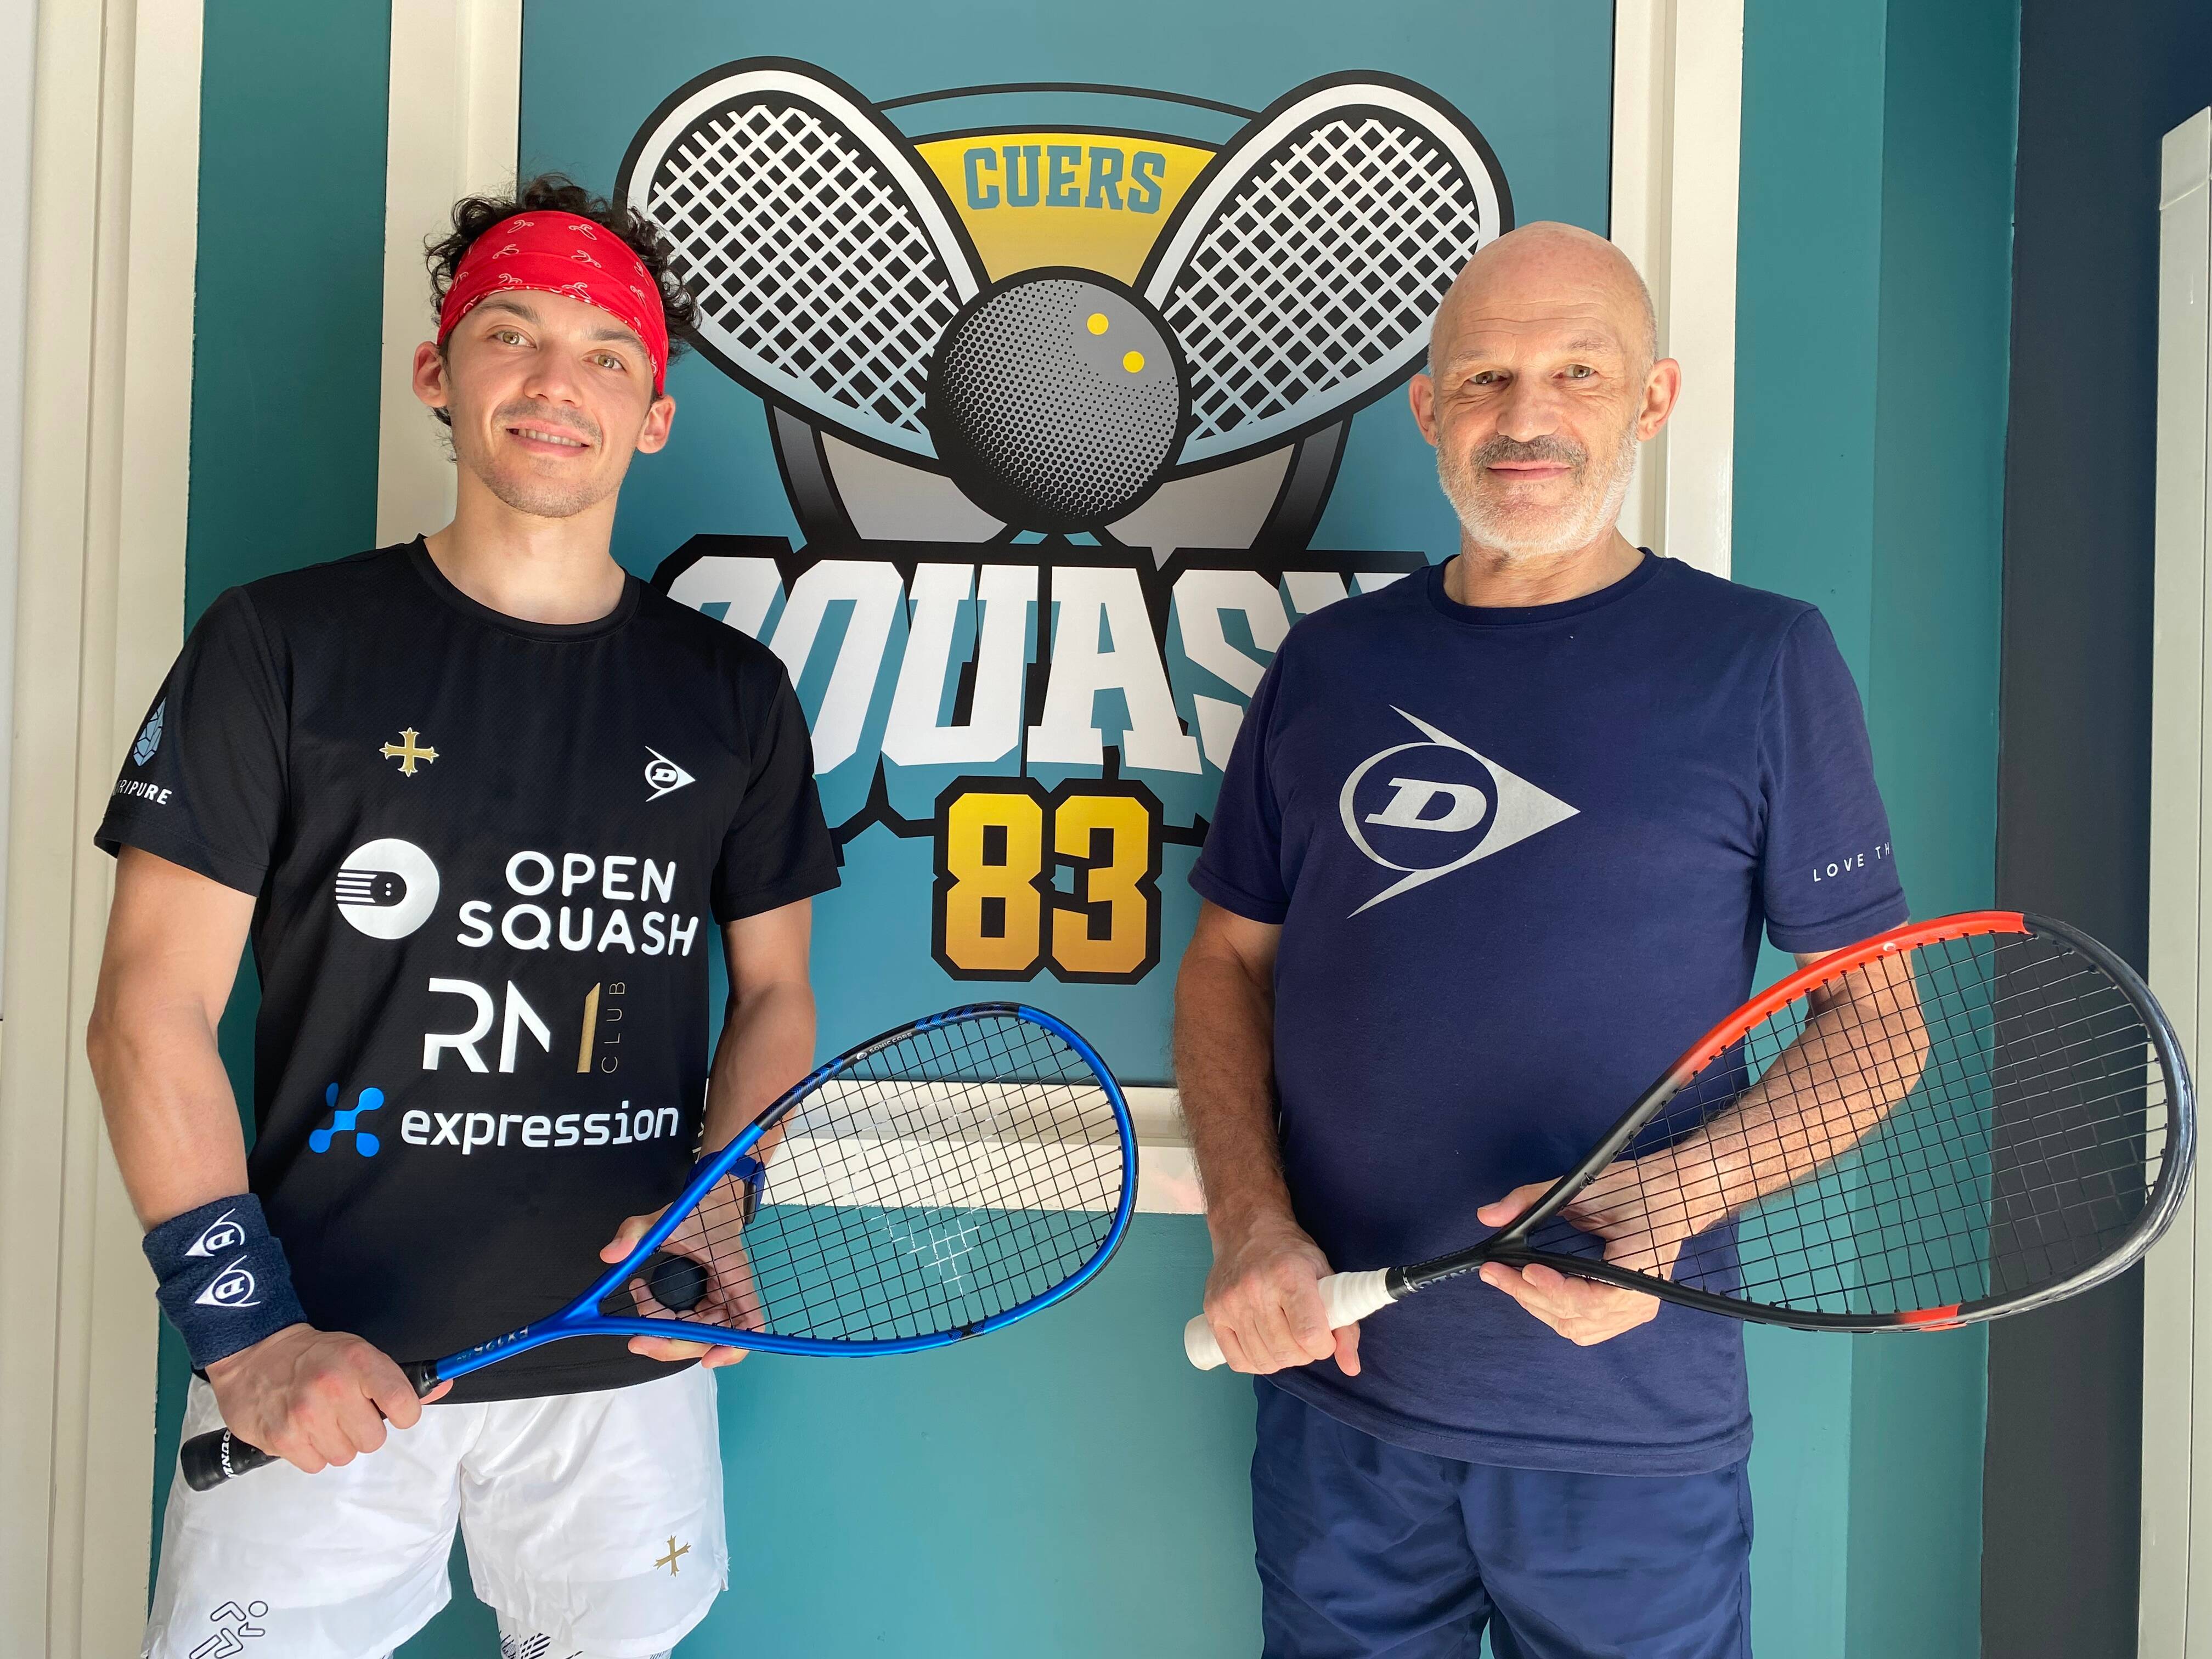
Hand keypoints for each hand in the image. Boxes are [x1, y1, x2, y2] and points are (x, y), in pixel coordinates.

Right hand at [204, 1323, 450, 1472]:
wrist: (255, 1353)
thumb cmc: (316, 1357)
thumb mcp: (360, 1355)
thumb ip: (400, 1379)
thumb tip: (444, 1384)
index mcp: (360, 1363)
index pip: (404, 1403)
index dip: (404, 1413)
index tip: (395, 1410)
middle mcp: (333, 1388)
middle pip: (374, 1440)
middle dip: (363, 1431)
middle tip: (346, 1413)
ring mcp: (305, 1415)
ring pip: (344, 1456)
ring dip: (336, 1443)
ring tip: (321, 1419)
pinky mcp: (281, 1438)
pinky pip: (315, 1465)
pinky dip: (310, 1452)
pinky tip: (301, 1429)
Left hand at [601, 1170, 762, 1369]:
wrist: (708, 1206)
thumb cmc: (698, 1211)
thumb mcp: (665, 1218)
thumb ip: (635, 1231)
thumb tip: (610, 1255)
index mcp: (734, 1277)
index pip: (749, 1323)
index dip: (732, 1348)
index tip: (707, 1360)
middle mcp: (730, 1296)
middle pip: (710, 1339)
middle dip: (671, 1342)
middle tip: (637, 1338)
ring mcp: (718, 1302)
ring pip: (691, 1335)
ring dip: (660, 1326)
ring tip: (639, 1295)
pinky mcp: (704, 1304)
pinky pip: (684, 1324)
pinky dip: (661, 1320)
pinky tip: (644, 1298)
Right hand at [1200, 1214, 1360, 1375]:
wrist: (1246, 1229)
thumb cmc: (1291, 1253)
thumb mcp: (1325, 1275)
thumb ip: (1344, 1323)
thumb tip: (1351, 1368)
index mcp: (1290, 1276)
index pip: (1309, 1334)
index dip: (1323, 1346)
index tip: (1324, 1338)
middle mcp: (1256, 1288)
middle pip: (1286, 1352)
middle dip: (1304, 1354)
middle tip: (1304, 1336)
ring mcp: (1231, 1302)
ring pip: (1263, 1361)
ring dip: (1281, 1359)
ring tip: (1285, 1338)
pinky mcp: (1213, 1312)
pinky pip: (1237, 1360)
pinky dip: (1255, 1362)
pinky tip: (1263, 1345)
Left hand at [1473, 1158, 1699, 1346]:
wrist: (1672, 1198)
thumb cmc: (1635, 1188)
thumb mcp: (1585, 1186)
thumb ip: (1533, 1199)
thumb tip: (1486, 1215)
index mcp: (1641, 1267)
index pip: (1594, 1298)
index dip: (1556, 1290)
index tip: (1525, 1270)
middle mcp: (1641, 1300)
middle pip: (1577, 1317)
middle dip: (1529, 1295)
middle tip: (1492, 1271)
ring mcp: (1636, 1312)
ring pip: (1577, 1328)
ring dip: (1538, 1306)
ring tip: (1506, 1279)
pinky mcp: (1627, 1313)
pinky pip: (1585, 1328)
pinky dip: (1554, 1312)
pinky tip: (1532, 1291)